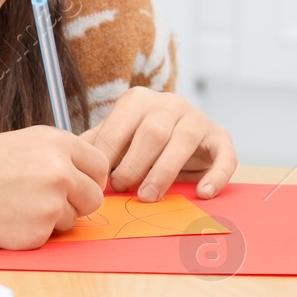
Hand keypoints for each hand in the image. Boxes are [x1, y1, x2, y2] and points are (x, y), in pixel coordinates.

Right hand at [0, 126, 108, 248]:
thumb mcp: (19, 145)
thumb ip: (54, 159)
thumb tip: (86, 180)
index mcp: (56, 142)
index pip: (99, 166)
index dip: (86, 179)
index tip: (70, 186)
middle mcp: (59, 171)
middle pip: (93, 199)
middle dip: (73, 205)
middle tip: (38, 202)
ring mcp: (49, 204)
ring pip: (71, 222)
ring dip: (48, 221)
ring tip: (9, 207)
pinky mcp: (34, 235)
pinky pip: (46, 240)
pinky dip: (26, 237)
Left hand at [80, 87, 236, 200]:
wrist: (180, 137)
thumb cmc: (137, 142)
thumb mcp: (115, 139)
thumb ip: (95, 146)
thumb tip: (72, 159)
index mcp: (138, 100)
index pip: (120, 126)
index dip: (109, 156)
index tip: (101, 181)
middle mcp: (169, 103)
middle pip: (152, 132)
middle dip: (134, 164)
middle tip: (122, 189)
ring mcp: (197, 118)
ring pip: (183, 141)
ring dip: (164, 172)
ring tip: (149, 196)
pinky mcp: (220, 137)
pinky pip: (224, 154)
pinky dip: (216, 175)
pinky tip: (203, 193)